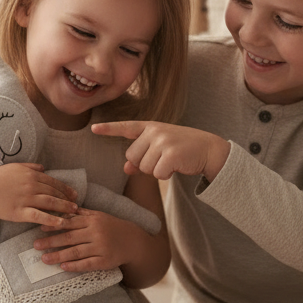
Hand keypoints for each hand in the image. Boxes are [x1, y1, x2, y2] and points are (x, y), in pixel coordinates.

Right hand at [0, 164, 78, 228]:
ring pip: (50, 203)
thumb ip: (30, 166)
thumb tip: (43, 167)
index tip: (74, 194)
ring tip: (74, 212)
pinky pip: (39, 216)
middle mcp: (31, 185)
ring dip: (64, 207)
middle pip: (54, 192)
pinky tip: (61, 223)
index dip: (65, 189)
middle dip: (67, 199)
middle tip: (77, 205)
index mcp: (31, 174)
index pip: (53, 182)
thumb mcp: (14, 167)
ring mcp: (26, 199)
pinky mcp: (20, 212)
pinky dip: (52, 219)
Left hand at [33, 208, 136, 272]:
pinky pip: (88, 264)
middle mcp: (96, 233)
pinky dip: (75, 266)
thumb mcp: (98, 216)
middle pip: (70, 238)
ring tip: (44, 259)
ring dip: (59, 256)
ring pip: (76, 252)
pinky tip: (63, 268)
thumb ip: (81, 214)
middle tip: (36, 245)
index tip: (40, 228)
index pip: (70, 222)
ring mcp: (101, 248)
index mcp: (92, 220)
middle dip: (51, 241)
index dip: (54, 226)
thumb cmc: (112, 227)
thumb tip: (62, 209)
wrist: (133, 241)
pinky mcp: (105, 261)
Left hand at [91, 121, 229, 182]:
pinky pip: (157, 173)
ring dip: (156, 170)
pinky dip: (166, 175)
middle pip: (132, 156)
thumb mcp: (161, 149)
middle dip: (145, 164)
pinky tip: (177, 166)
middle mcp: (155, 131)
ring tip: (171, 161)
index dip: (109, 129)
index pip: (126, 127)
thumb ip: (142, 157)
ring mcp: (163, 141)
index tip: (93, 129)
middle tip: (163, 159)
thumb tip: (126, 169)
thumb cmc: (183, 149)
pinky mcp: (171, 154)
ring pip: (144, 167)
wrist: (209, 149)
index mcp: (150, 127)